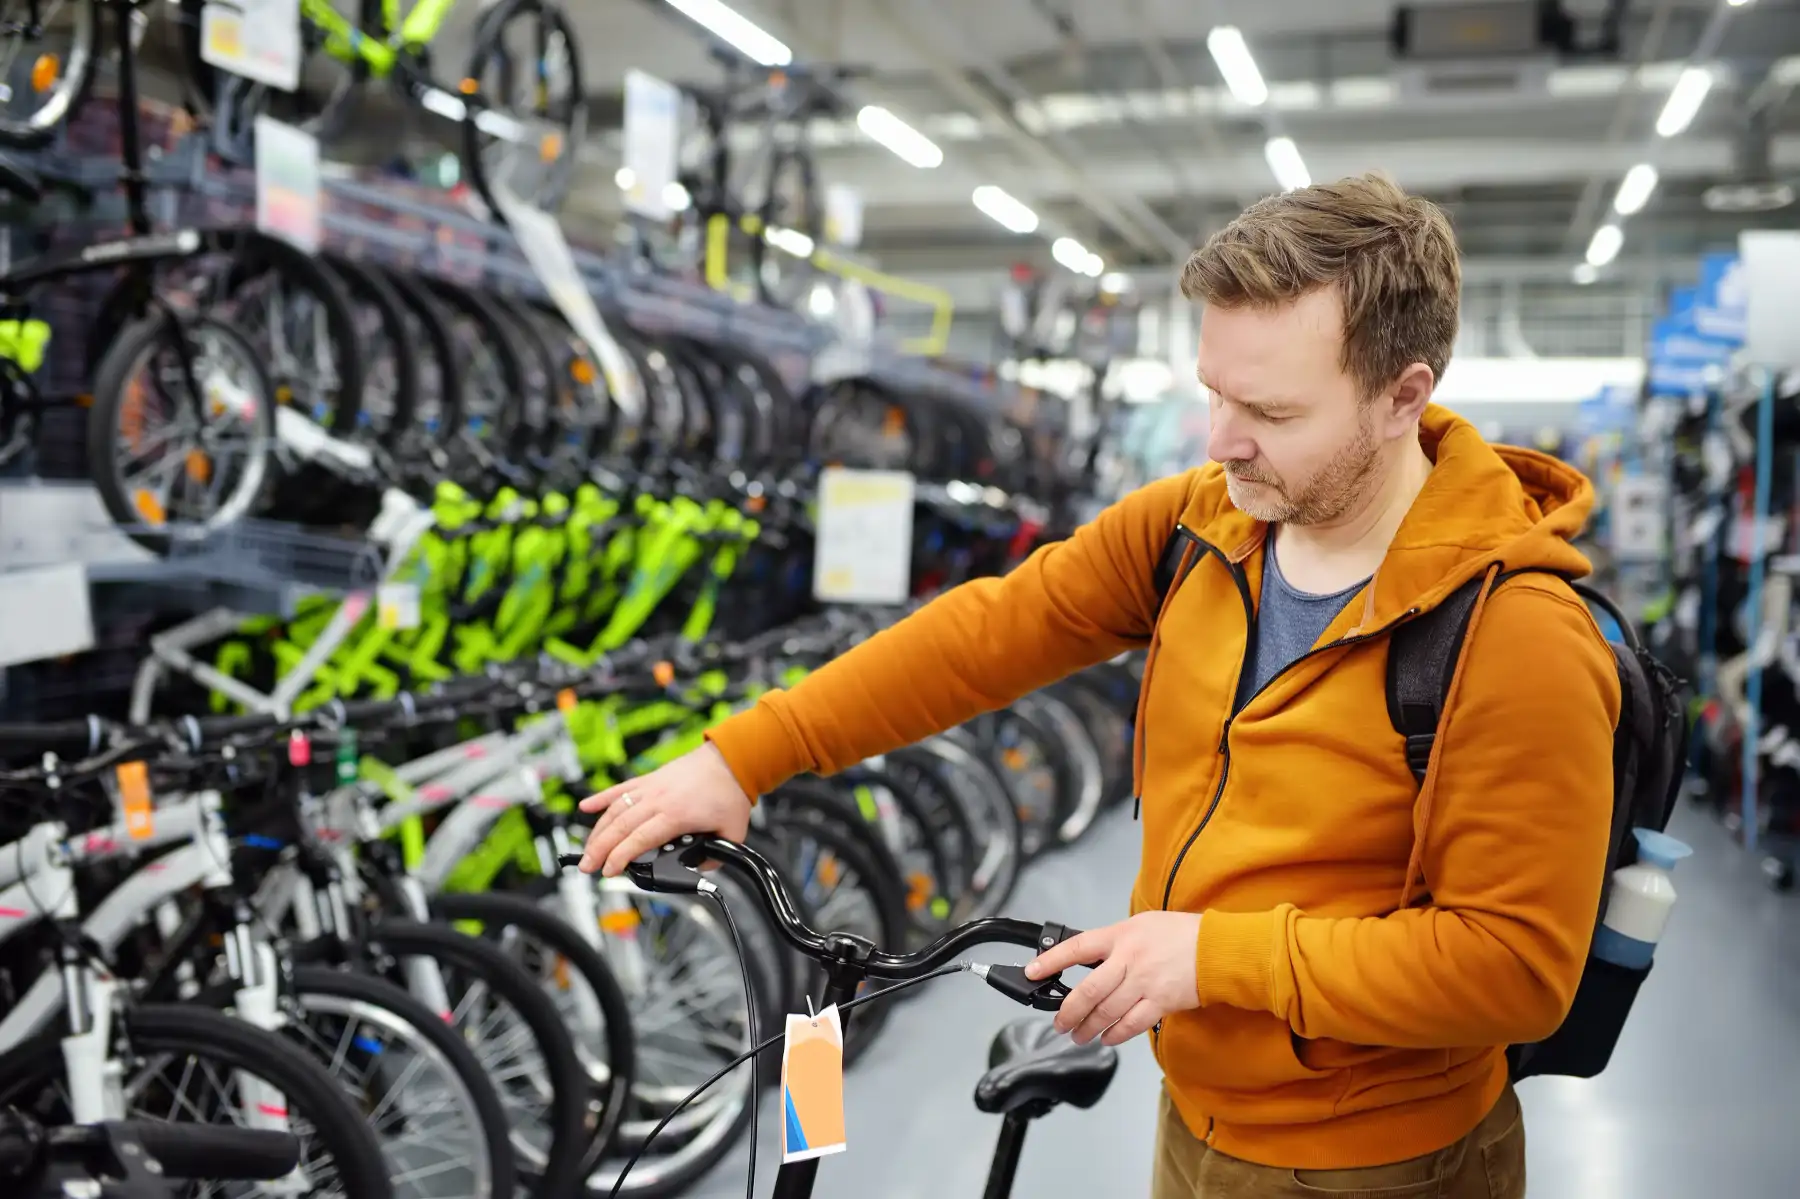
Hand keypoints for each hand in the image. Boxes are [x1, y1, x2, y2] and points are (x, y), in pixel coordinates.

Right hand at [576, 743, 751, 875]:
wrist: (731, 760)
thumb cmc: (730, 792)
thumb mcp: (732, 833)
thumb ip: (714, 857)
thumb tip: (700, 869)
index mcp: (677, 815)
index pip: (639, 839)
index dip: (620, 857)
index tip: (610, 871)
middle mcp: (659, 800)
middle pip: (621, 826)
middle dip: (600, 849)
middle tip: (588, 866)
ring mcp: (651, 788)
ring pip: (615, 809)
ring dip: (598, 830)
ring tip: (587, 849)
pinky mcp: (649, 779)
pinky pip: (620, 789)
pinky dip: (601, 798)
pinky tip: (586, 807)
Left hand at [1024, 912, 1202, 1045]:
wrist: (1216, 948)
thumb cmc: (1180, 934)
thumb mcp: (1142, 925)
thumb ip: (1116, 942)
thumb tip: (1093, 958)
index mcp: (1120, 936)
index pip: (1076, 948)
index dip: (1050, 961)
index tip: (1032, 972)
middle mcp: (1128, 959)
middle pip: (1088, 991)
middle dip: (1068, 1012)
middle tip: (1059, 1023)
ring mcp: (1144, 983)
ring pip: (1107, 1012)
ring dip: (1088, 1028)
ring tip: (1078, 1036)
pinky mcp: (1160, 1002)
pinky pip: (1131, 1024)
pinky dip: (1116, 1034)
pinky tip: (1107, 1038)